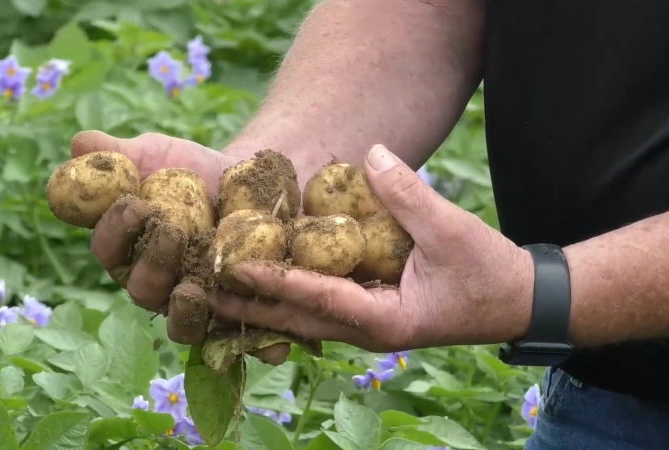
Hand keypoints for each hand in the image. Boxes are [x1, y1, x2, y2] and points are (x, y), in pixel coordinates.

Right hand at [71, 130, 244, 344]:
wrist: (250, 183)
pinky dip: (248, 341)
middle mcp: (156, 286)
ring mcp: (194, 307)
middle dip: (154, 263)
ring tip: (194, 289)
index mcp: (127, 252)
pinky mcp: (234, 318)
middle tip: (173, 231)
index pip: (108, 249)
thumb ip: (120, 155)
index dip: (115, 230)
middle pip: (143, 289)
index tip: (134, 203)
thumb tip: (80, 143)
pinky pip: (236, 337)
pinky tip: (258, 331)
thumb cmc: (192, 169)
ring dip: (185, 310)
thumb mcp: (158, 156)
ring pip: (183, 324)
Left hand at [206, 144, 534, 352]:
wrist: (515, 301)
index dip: (276, 279)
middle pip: (294, 319)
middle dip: (248, 304)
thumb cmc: (488, 272)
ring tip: (214, 287)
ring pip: (300, 318)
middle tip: (200, 287)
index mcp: (384, 320)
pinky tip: (258, 281)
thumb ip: (409, 194)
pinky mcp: (365, 313)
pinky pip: (315, 307)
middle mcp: (366, 332)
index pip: (318, 298)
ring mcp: (364, 327)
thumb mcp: (452, 229)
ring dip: (259, 303)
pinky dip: (284, 295)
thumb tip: (370, 155)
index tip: (236, 264)